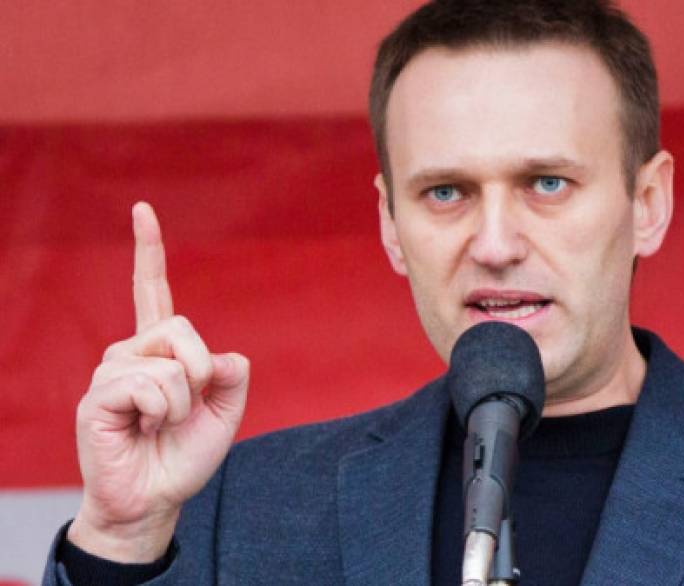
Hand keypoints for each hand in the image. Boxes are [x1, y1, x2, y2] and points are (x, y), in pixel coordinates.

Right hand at [67, 202, 249, 561]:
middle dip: (201, 372)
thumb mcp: (225, 412)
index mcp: (159, 350)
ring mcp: (110, 371)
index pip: (153, 291)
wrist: (156, 498)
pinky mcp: (98, 395)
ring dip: (181, 404)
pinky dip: (163, 413)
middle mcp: (130, 351)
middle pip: (181, 328)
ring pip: (170, 364)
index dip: (148, 250)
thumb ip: (231, 376)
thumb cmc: (184, 455)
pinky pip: (150, 386)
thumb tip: (221, 355)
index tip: (142, 209)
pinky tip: (145, 429)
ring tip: (161, 425)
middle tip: (186, 410)